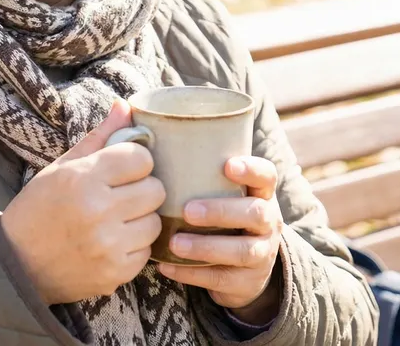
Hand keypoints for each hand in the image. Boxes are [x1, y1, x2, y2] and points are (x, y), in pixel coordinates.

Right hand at [0, 99, 165, 305]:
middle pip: (155, 189)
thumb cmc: (39, 206)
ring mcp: (108, 245)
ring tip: (118, 218)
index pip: (141, 158)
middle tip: (122, 193)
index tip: (123, 167)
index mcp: (83, 178)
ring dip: (141, 218)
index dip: (135, 160)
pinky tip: (113, 241)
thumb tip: (125, 106)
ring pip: (154, 222)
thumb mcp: (63, 166)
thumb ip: (99, 137)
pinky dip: (134, 245)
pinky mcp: (115, 273)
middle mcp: (99, 211)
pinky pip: (146, 252)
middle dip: (142, 188)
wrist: (17, 262)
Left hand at [158, 156, 283, 318]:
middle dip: (222, 211)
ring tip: (175, 244)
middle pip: (256, 213)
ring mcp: (261, 253)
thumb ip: (190, 162)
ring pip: (242, 251)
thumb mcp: (215, 188)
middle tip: (188, 210)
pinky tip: (166, 266)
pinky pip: (222, 279)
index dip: (251, 170)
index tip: (227, 165)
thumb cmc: (215, 207)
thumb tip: (133, 117)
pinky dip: (192, 273)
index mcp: (259, 192)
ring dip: (206, 247)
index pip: (266, 175)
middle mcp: (266, 221)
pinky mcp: (247, 282)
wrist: (242, 264)